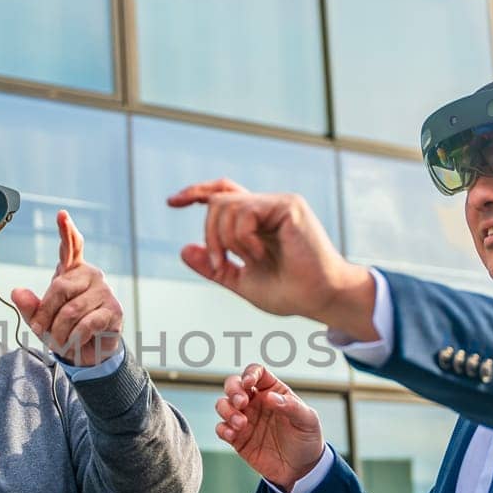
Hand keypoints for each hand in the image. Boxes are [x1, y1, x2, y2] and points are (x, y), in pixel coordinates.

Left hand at [11, 209, 124, 366]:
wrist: (88, 353)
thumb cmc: (64, 330)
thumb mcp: (41, 320)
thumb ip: (29, 306)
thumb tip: (16, 292)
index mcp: (72, 271)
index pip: (71, 246)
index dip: (66, 230)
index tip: (61, 214)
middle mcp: (90, 275)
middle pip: (59, 288)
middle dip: (45, 314)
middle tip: (40, 331)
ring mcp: (104, 291)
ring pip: (71, 310)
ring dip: (59, 331)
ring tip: (59, 341)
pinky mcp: (114, 310)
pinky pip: (86, 323)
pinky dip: (75, 338)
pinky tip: (74, 343)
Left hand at [166, 179, 375, 336]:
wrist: (319, 299)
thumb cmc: (289, 292)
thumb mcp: (241, 281)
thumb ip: (214, 266)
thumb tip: (184, 249)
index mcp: (257, 221)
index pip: (222, 194)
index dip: (195, 192)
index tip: (172, 202)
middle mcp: (267, 207)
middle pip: (217, 201)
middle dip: (209, 235)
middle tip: (220, 264)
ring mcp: (278, 204)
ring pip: (225, 205)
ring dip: (224, 240)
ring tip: (247, 261)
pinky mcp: (288, 206)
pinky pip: (244, 213)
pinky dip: (243, 239)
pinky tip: (261, 255)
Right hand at [215, 363, 325, 492]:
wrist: (301, 470)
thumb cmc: (307, 439)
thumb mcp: (307, 421)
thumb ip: (291, 406)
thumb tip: (269, 397)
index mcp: (273, 391)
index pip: (256, 372)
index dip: (249, 373)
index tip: (248, 383)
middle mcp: (255, 402)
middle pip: (233, 384)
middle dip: (233, 390)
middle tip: (242, 403)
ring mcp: (244, 419)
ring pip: (223, 404)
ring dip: (227, 410)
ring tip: (241, 424)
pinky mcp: (237, 438)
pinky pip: (221, 428)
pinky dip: (222, 429)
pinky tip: (233, 435)